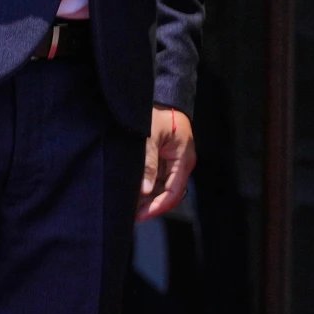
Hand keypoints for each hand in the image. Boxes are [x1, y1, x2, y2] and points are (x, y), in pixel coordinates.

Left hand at [137, 105, 195, 220]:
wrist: (164, 97)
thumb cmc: (158, 114)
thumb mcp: (151, 136)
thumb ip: (148, 162)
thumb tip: (144, 189)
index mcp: (184, 160)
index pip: (173, 193)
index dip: (157, 207)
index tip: (139, 215)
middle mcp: (182, 164)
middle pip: (169, 193)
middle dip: (151, 205)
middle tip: (130, 214)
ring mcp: (175, 162)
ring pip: (163, 188)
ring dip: (148, 198)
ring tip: (130, 206)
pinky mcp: (168, 159)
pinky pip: (160, 179)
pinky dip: (148, 187)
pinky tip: (134, 192)